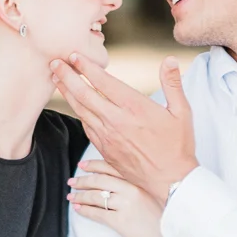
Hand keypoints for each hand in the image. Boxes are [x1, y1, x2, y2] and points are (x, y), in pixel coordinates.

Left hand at [50, 55, 196, 207]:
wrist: (169, 181)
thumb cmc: (178, 146)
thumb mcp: (182, 112)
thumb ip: (173, 84)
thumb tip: (169, 59)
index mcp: (134, 107)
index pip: (103, 82)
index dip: (86, 67)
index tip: (74, 55)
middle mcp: (116, 120)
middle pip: (84, 94)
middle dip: (67, 76)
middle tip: (54, 62)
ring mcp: (108, 136)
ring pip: (81, 110)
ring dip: (67, 93)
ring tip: (56, 79)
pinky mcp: (105, 149)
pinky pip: (87, 127)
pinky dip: (77, 112)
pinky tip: (73, 104)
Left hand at [69, 158, 166, 236]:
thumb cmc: (160, 219)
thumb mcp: (151, 196)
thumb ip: (136, 186)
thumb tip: (114, 181)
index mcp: (140, 181)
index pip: (112, 168)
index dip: (95, 165)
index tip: (82, 165)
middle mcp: (132, 190)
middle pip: (101, 181)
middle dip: (83, 180)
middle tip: (72, 181)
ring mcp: (126, 206)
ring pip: (96, 197)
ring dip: (80, 196)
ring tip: (71, 196)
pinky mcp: (121, 222)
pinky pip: (97, 214)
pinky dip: (85, 210)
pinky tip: (77, 209)